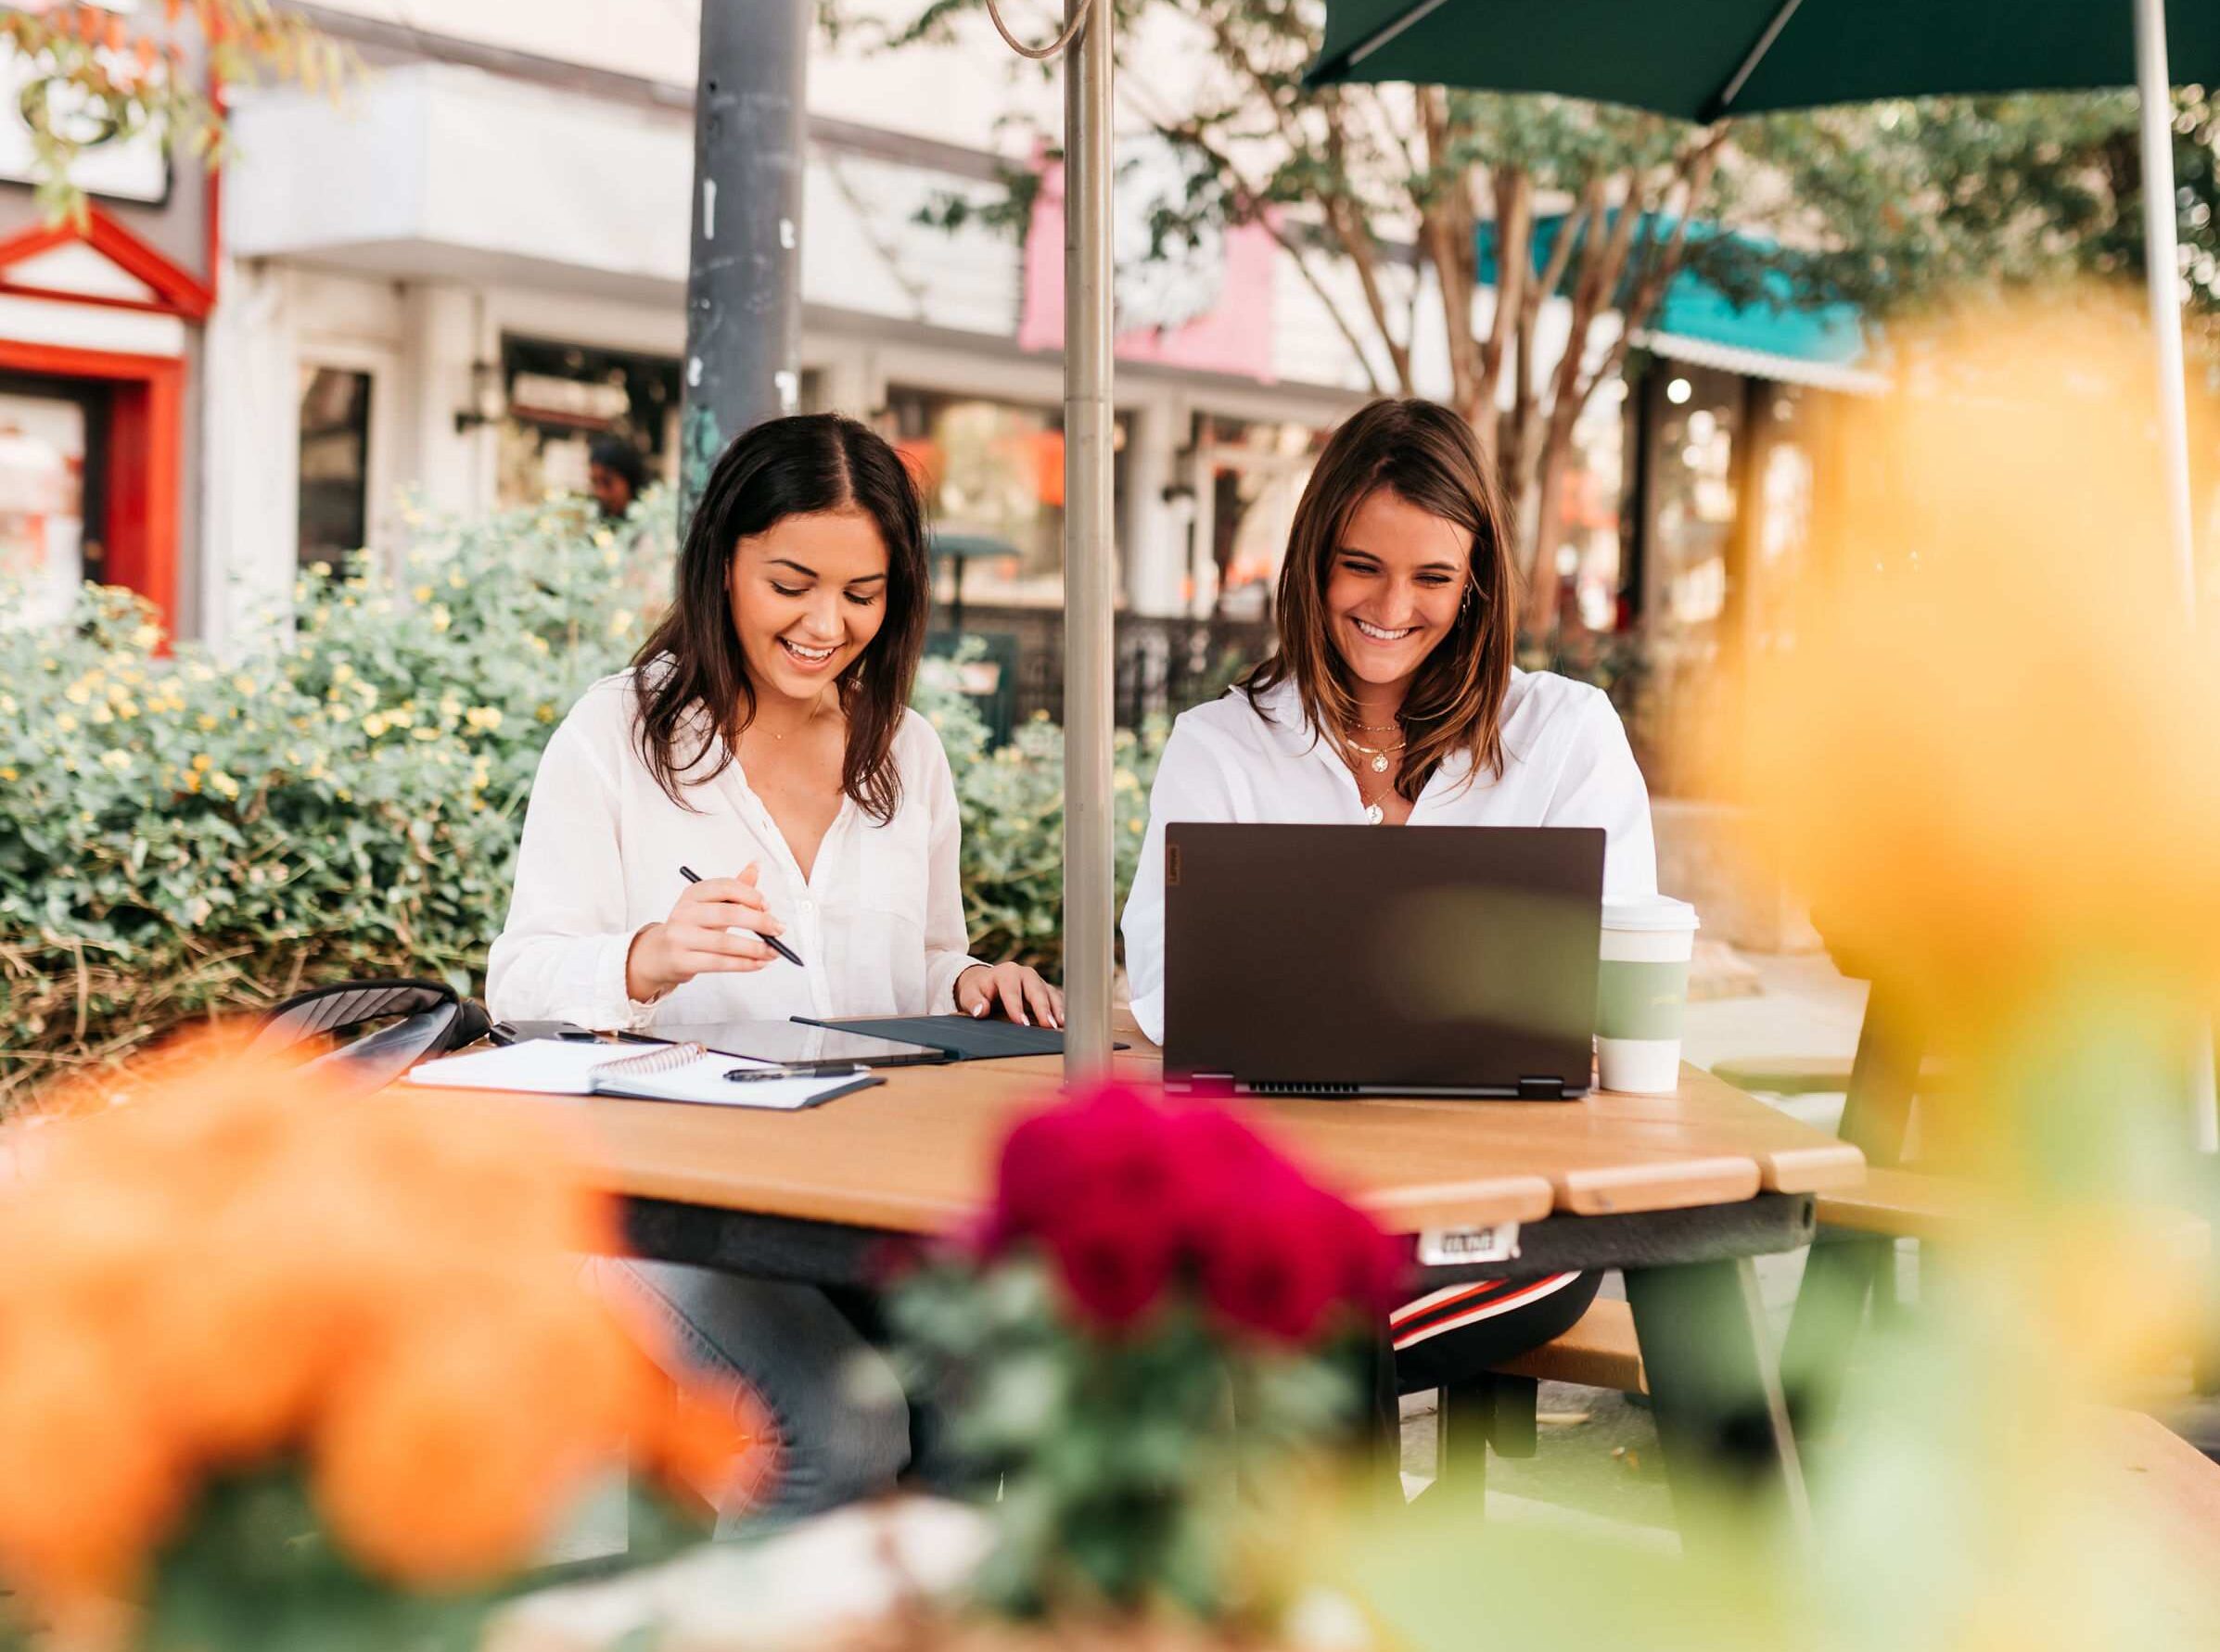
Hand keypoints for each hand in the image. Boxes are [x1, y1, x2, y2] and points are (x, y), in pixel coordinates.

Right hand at [625, 864, 785, 1001]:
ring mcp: (681, 937)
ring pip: (724, 943)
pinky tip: (759, 963)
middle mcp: (684, 913)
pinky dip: (743, 964)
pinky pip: (719, 963)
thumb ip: (734, 888)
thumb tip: (755, 865)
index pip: (725, 887)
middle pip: (727, 914)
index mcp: (693, 894)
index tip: (767, 906)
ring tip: (773, 951)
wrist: (658, 954)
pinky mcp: (682, 961)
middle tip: (778, 929)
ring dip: (755, 948)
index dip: (750, 895)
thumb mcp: (709, 904)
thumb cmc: (691, 927)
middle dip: (759, 922)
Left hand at [955, 962, 1064, 1028]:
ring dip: (1056, 1009)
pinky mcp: (1045, 989)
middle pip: (1036, 989)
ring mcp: (1037, 981)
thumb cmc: (979, 989)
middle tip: (1048, 1025)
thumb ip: (974, 1002)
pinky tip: (1065, 1022)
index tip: (1021, 1023)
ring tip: (1061, 1025)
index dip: (1016, 1008)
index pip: (1012, 992)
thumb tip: (981, 1011)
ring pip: (1049, 993)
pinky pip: (1056, 997)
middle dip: (1043, 1008)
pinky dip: (1061, 1009)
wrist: (987, 981)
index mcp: (1006, 973)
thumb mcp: (970, 994)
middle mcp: (1024, 974)